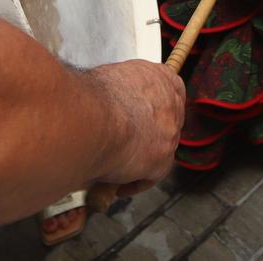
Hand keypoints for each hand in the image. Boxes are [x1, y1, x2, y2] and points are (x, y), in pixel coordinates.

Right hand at [85, 60, 184, 195]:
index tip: (140, 119)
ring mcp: (170, 132)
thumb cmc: (91, 97)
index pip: (167, 93)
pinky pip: (151, 176)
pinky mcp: (162, 159)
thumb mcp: (110, 79)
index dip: (152, 109)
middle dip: (146, 135)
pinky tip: (118, 185)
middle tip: (124, 144)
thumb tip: (109, 101)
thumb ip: (121, 90)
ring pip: (158, 150)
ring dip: (139, 159)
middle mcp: (171, 103)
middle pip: (164, 123)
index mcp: (160, 77)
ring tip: (115, 165)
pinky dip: (134, 182)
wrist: (90, 119)